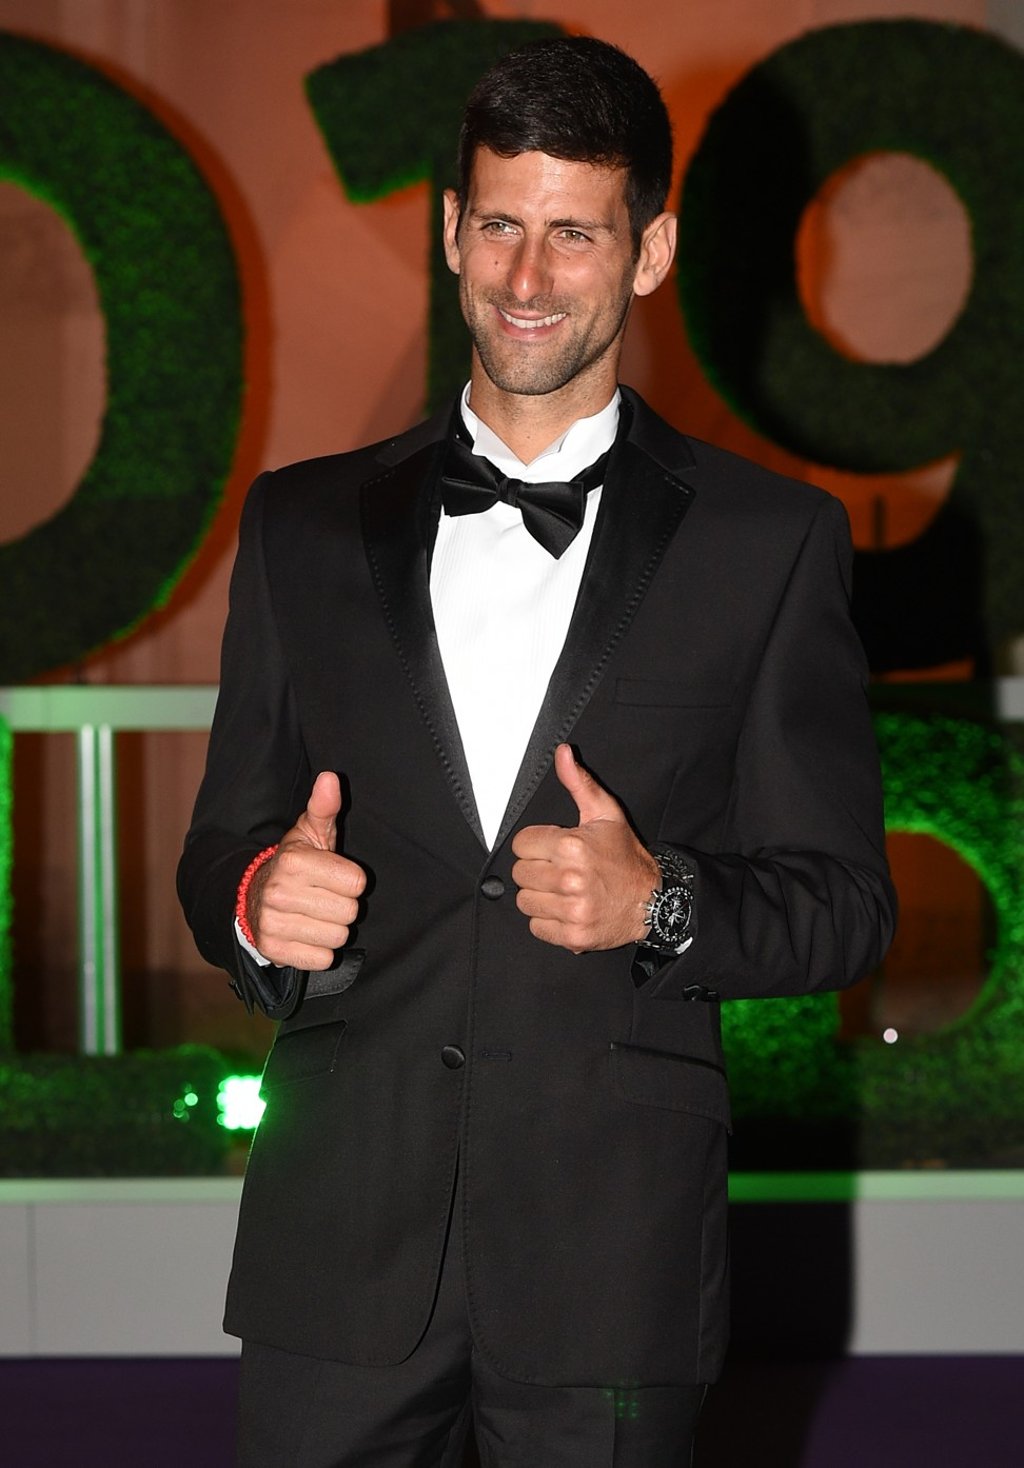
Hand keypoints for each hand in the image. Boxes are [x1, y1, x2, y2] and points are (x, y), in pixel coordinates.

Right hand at [246, 771, 365, 969]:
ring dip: (331, 929)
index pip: (357, 882)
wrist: (253, 897)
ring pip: (337, 937)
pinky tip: (306, 934)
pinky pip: (321, 959)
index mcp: (295, 862)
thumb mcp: (310, 833)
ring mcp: (273, 923)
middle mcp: (280, 892)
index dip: (350, 880)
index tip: (332, 876)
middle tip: (323, 898)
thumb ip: (324, 807)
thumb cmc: (295, 864)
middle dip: (342, 906)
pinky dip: (319, 951)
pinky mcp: (273, 950)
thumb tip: (331, 778)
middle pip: (350, 912)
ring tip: (314, 916)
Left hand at [511, 744, 658, 952]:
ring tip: (562, 891)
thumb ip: (579, 783)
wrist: (653, 901)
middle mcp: (570, 879)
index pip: (521, 844)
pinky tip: (565, 909)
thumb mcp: (606, 814)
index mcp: (572, 846)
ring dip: (540, 896)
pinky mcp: (573, 936)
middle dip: (536, 869)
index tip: (553, 849)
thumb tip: (563, 753)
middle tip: (558, 870)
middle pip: (520, 873)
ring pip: (525, 901)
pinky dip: (547, 921)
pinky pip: (536, 927)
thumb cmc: (626, 857)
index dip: (536, 845)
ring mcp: (572, 910)